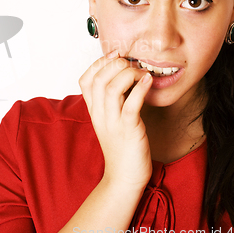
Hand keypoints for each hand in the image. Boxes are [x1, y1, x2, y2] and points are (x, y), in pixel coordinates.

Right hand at [79, 51, 153, 189]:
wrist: (124, 177)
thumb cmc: (121, 147)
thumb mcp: (110, 120)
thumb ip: (113, 100)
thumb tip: (124, 76)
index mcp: (94, 110)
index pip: (85, 79)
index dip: (99, 63)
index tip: (115, 55)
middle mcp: (100, 114)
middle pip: (99, 79)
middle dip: (115, 64)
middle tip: (131, 63)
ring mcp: (113, 122)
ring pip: (112, 88)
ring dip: (128, 73)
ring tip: (141, 72)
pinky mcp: (129, 130)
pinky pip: (131, 105)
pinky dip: (140, 89)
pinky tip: (148, 81)